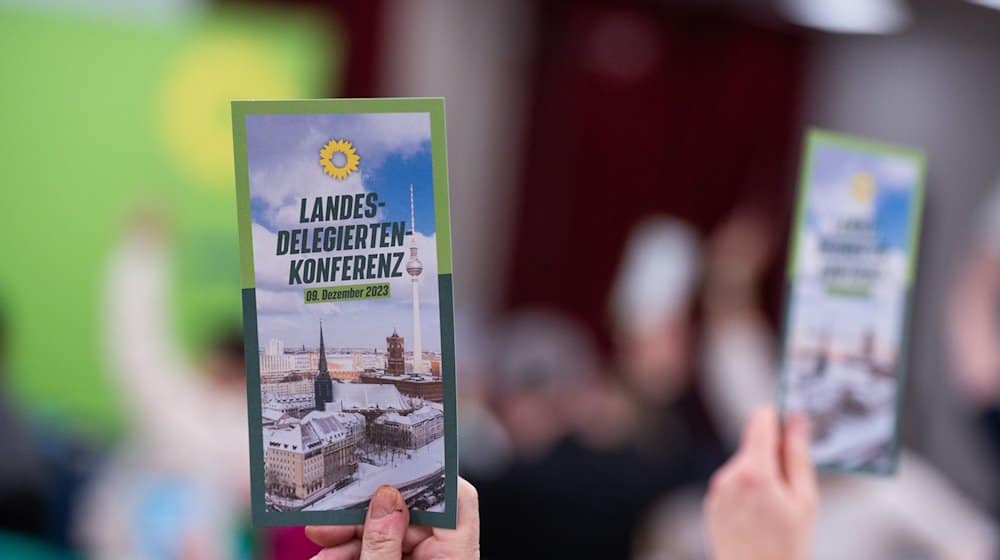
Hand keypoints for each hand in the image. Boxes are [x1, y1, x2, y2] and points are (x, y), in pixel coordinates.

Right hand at [305, 478, 479, 558]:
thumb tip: (385, 497)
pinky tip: (326, 558)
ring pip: (386, 537)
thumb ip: (382, 543)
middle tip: (326, 521)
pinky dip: (351, 555)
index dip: (425, 475)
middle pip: (408, 517)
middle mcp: (443, 558)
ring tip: (320, 550)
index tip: (387, 466)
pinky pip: (378, 554)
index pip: (455, 498)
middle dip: (363, 517)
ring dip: (348, 540)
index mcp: (455, 557)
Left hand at [704, 407, 818, 559]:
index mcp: (753, 471)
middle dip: (775, 458)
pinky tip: (759, 519)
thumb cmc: (785, 547)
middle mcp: (729, 475)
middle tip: (792, 490)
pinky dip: (748, 493)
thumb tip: (797, 421)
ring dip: (762, 478)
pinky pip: (734, 485)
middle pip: (754, 445)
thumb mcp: (804, 501)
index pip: (760, 420)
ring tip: (776, 512)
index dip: (778, 418)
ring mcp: (717, 489)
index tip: (793, 429)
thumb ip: (798, 456)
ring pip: (745, 466)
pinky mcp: (712, 502)